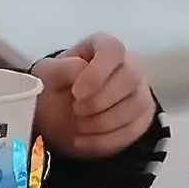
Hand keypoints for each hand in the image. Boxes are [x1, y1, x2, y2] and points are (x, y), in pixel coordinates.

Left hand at [29, 31, 156, 159]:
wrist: (60, 111)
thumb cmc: (55, 85)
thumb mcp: (47, 74)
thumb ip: (60, 69)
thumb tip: (80, 69)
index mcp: (104, 46)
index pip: (113, 49)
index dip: (97, 72)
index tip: (76, 92)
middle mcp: (129, 64)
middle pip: (130, 77)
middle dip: (100, 101)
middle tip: (76, 110)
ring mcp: (139, 90)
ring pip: (135, 105)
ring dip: (102, 122)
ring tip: (78, 125)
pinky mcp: (141, 116)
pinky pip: (133, 130)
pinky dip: (105, 140)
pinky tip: (82, 141)